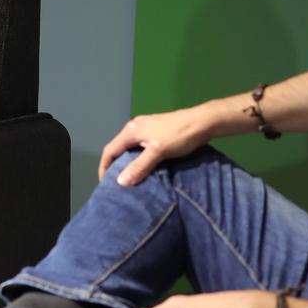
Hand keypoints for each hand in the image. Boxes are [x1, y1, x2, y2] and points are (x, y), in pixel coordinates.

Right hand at [97, 103, 224, 185]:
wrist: (203, 122)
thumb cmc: (179, 136)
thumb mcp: (158, 152)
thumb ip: (139, 166)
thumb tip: (120, 182)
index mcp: (131, 130)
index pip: (109, 150)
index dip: (104, 168)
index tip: (105, 185)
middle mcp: (135, 127)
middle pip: (118, 149)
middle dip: (115, 166)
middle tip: (116, 185)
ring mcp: (146, 128)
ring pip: (130, 149)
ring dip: (127, 164)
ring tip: (130, 180)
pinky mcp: (156, 132)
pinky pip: (140, 148)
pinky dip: (138, 160)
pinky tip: (145, 170)